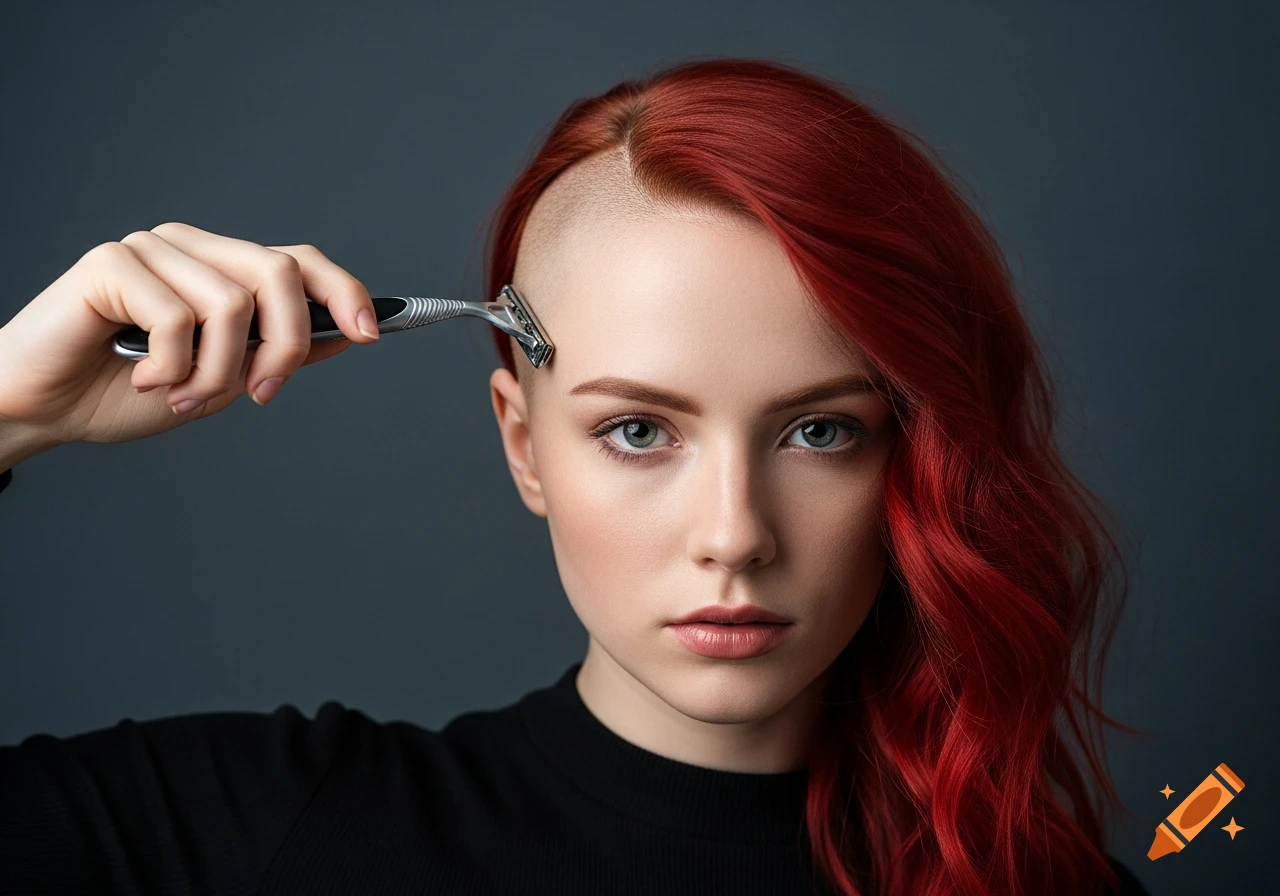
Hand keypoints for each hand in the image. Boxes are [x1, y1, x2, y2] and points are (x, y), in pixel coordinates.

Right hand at [0, 222, 380, 448]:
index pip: (300, 260)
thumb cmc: (126, 392)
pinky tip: (142, 378)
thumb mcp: (222, 380)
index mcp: (223, 269)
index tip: (370, 334)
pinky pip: (177, 317)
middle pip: (279, 272)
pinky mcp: (112, 262)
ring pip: (232, 303)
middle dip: (286, 343)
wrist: (46, 409)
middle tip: (262, 394)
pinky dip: (171, 366)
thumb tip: (345, 335)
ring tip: (184, 397)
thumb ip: (276, 353)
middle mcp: (193, 248)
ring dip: (218, 371)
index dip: (344, 291)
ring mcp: (153, 249)